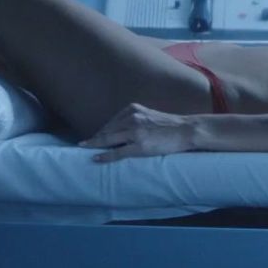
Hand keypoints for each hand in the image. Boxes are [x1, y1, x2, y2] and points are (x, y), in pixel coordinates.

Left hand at [79, 103, 198, 162]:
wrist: (186, 130)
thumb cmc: (169, 125)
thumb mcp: (149, 115)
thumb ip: (135, 120)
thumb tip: (120, 130)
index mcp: (133, 110)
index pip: (112, 122)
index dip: (101, 131)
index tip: (92, 137)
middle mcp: (132, 119)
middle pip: (107, 130)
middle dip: (94, 138)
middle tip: (82, 145)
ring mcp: (135, 132)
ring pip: (108, 140)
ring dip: (95, 145)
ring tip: (84, 149)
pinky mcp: (140, 146)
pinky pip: (117, 152)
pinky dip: (105, 155)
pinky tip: (95, 158)